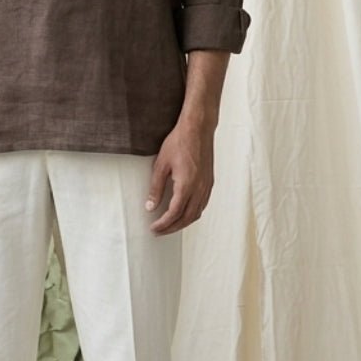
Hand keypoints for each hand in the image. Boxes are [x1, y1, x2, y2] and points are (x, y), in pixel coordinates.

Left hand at [146, 118, 214, 233]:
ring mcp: (207, 186)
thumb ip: (156, 188)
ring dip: (183, 223)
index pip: (174, 213)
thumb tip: (150, 206)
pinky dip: (192, 214)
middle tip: (158, 232)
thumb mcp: (161, 164)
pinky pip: (202, 205)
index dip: (163, 224)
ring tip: (169, 225)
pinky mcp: (210, 182)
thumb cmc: (179, 142)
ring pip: (196, 213)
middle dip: (172, 228)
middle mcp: (200, 189)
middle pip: (186, 218)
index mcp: (187, 185)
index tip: (153, 228)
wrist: (198, 128)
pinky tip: (183, 212)